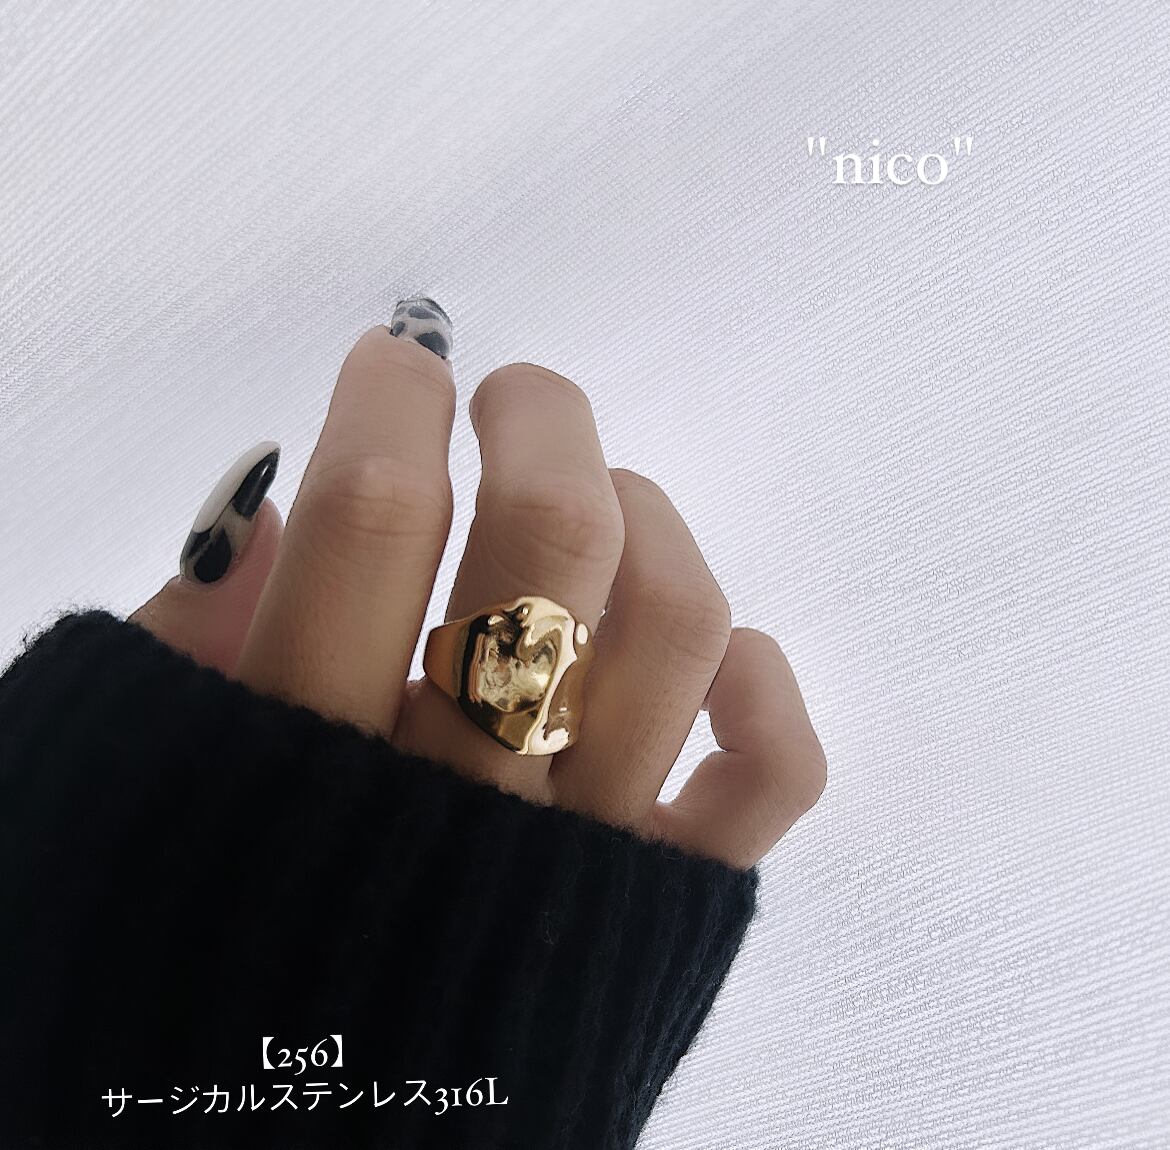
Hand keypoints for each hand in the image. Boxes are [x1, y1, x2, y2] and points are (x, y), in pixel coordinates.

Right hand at [130, 303, 824, 868]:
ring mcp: (589, 855)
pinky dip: (765, 687)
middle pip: (552, 542)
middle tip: (511, 398)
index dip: (390, 394)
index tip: (395, 363)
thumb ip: (188, 652)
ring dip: (653, 522)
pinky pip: (775, 776)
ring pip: (677, 627)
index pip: (374, 514)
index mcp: (302, 763)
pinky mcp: (673, 909)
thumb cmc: (180, 974)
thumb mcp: (123, 807)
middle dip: (541, 418)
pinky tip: (710, 657)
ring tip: (607, 503)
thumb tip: (277, 505)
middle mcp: (465, 797)